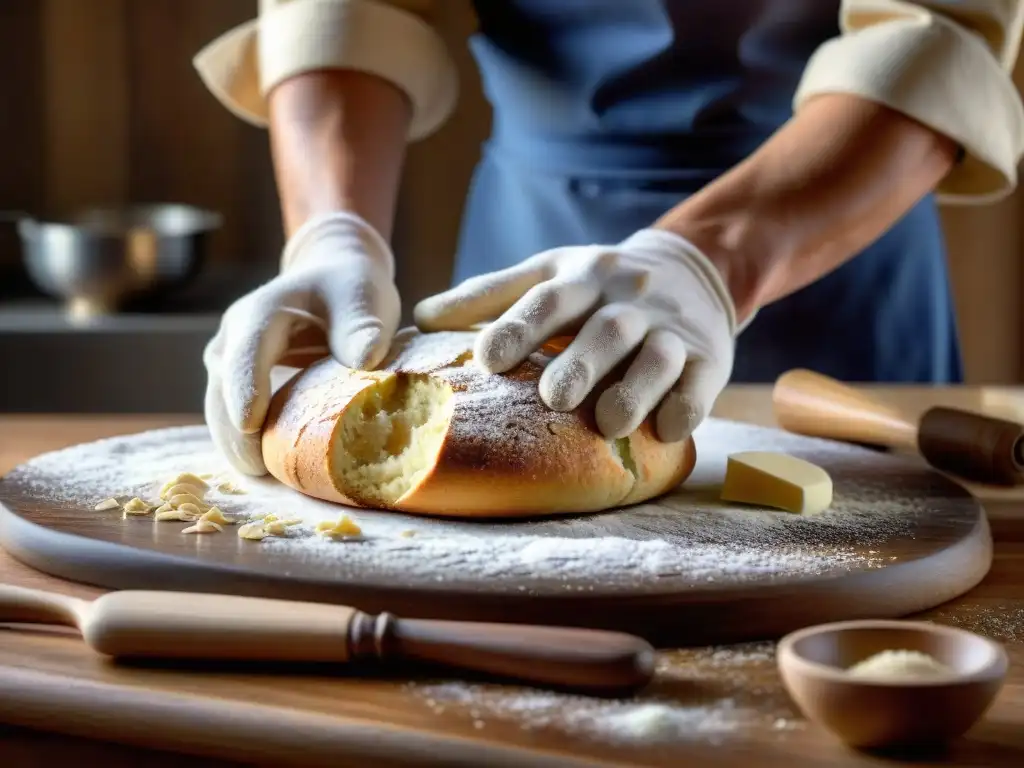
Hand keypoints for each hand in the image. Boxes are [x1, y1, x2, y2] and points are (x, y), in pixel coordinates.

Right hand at [204, 212, 399, 474]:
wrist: (333, 278)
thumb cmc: (349, 287)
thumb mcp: (362, 295)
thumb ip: (362, 325)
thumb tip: (365, 359)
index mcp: (259, 313)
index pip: (244, 353)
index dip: (245, 389)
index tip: (249, 424)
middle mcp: (233, 339)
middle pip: (223, 391)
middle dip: (236, 433)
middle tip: (262, 471)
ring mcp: (230, 364)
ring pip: (221, 412)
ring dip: (238, 446)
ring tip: (266, 478)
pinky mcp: (239, 386)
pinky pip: (234, 419)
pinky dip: (249, 445)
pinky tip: (271, 471)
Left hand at [414, 229, 737, 441]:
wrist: (694, 267)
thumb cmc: (599, 283)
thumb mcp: (549, 272)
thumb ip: (490, 294)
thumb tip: (421, 316)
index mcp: (583, 277)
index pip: (549, 299)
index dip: (519, 326)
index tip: (487, 358)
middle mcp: (629, 300)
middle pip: (606, 329)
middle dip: (582, 362)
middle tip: (555, 397)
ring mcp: (673, 329)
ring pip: (658, 356)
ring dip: (636, 389)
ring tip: (610, 424)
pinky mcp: (710, 357)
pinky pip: (701, 383)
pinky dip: (688, 405)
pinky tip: (670, 430)